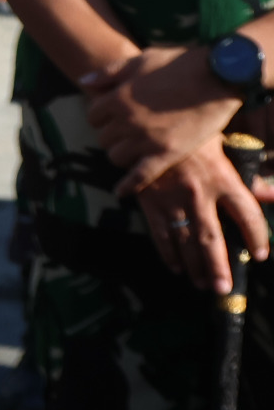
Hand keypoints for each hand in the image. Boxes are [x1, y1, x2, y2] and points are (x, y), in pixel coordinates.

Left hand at [84, 45, 242, 193]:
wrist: (218, 77)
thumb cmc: (178, 65)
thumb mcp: (139, 61)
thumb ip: (109, 74)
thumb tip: (83, 82)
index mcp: (117, 98)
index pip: (93, 116)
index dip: (102, 116)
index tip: (113, 116)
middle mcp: (127, 121)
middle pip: (103, 137)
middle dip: (112, 134)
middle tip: (126, 132)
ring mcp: (146, 139)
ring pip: (117, 156)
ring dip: (122, 153)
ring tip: (132, 149)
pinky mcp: (167, 153)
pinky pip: (141, 175)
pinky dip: (129, 185)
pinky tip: (121, 192)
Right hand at [133, 144, 273, 293]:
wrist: (148, 121)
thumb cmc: (193, 134)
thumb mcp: (225, 147)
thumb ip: (249, 176)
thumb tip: (273, 194)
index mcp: (222, 178)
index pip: (247, 215)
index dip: (256, 237)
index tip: (261, 254)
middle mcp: (198, 193)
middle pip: (212, 238)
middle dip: (218, 266)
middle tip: (223, 288)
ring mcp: (171, 198)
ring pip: (185, 240)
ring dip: (194, 266)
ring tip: (202, 284)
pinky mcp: (148, 199)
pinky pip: (159, 232)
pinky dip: (167, 252)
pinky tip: (175, 266)